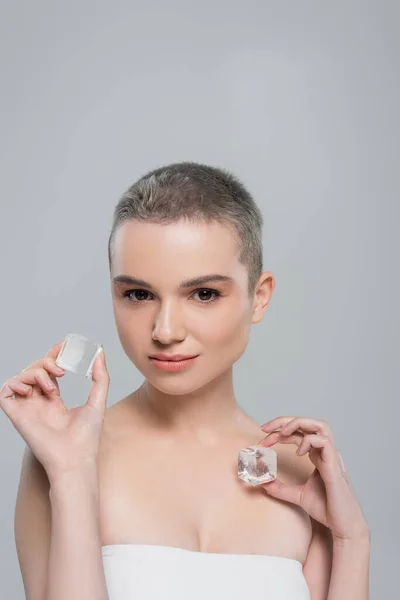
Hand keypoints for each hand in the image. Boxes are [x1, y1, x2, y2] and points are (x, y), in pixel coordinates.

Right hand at [0, 338, 109, 481]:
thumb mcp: (97, 401)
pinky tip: (32, 389)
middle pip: (34, 371)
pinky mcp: (17, 416)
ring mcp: (27, 410)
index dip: (53, 357)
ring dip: (36, 373)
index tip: (64, 344)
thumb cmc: (87, 438)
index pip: (48, 373)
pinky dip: (15, 383)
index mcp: (54, 402)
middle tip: (61, 370)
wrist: (75, 459)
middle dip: (46, 362)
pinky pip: (5, 392)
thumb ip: (100, 377)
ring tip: (52, 387)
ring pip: (21, 378)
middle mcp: (39, 405)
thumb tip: (99, 354)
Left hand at [259, 416, 368, 541]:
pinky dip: (308, 441)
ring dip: (298, 423)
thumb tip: (262, 483)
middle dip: (284, 421)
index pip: (298, 433)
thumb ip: (280, 488)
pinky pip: (323, 441)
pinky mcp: (334, 465)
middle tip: (264, 428)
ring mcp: (331, 456)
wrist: (342, 525)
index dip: (278, 432)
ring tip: (282, 432)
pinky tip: (298, 453)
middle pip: (307, 423)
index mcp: (317, 456)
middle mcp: (325, 452)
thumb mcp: (297, 495)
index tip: (262, 441)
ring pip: (319, 425)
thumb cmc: (326, 509)